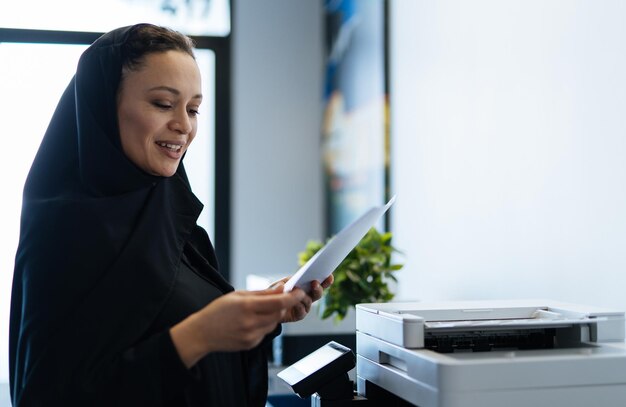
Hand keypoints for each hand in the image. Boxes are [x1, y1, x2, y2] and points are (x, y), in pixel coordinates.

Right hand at [170, 287, 304, 367]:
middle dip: (284, 305)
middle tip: (282, 298)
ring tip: (259, 310)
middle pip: (279, 313)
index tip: (300, 292)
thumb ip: (262, 293)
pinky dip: (264, 325)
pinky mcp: (251, 344)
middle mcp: (251, 322)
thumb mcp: (238, 295)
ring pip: (274, 323)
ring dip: (273, 315)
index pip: (279, 302)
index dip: (292, 297)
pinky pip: (265, 332)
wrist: (201, 333)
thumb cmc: (218, 310)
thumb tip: (282, 288)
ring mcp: (251, 335)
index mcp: (247, 306)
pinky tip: (251, 322)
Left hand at [270, 275, 333, 322]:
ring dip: (305, 296)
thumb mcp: (277, 285)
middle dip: (319, 287)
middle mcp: (308, 295)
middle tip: (315, 283)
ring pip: (310, 300)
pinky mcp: (300, 314)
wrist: (269, 309)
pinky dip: (299, 306)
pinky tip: (295, 303)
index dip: (326, 279)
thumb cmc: (275, 294)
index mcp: (305, 285)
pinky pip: (302, 310)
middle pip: (319, 291)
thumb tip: (286, 284)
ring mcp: (305, 305)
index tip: (329, 275)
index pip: (319, 281)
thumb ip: (282, 283)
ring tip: (300, 293)